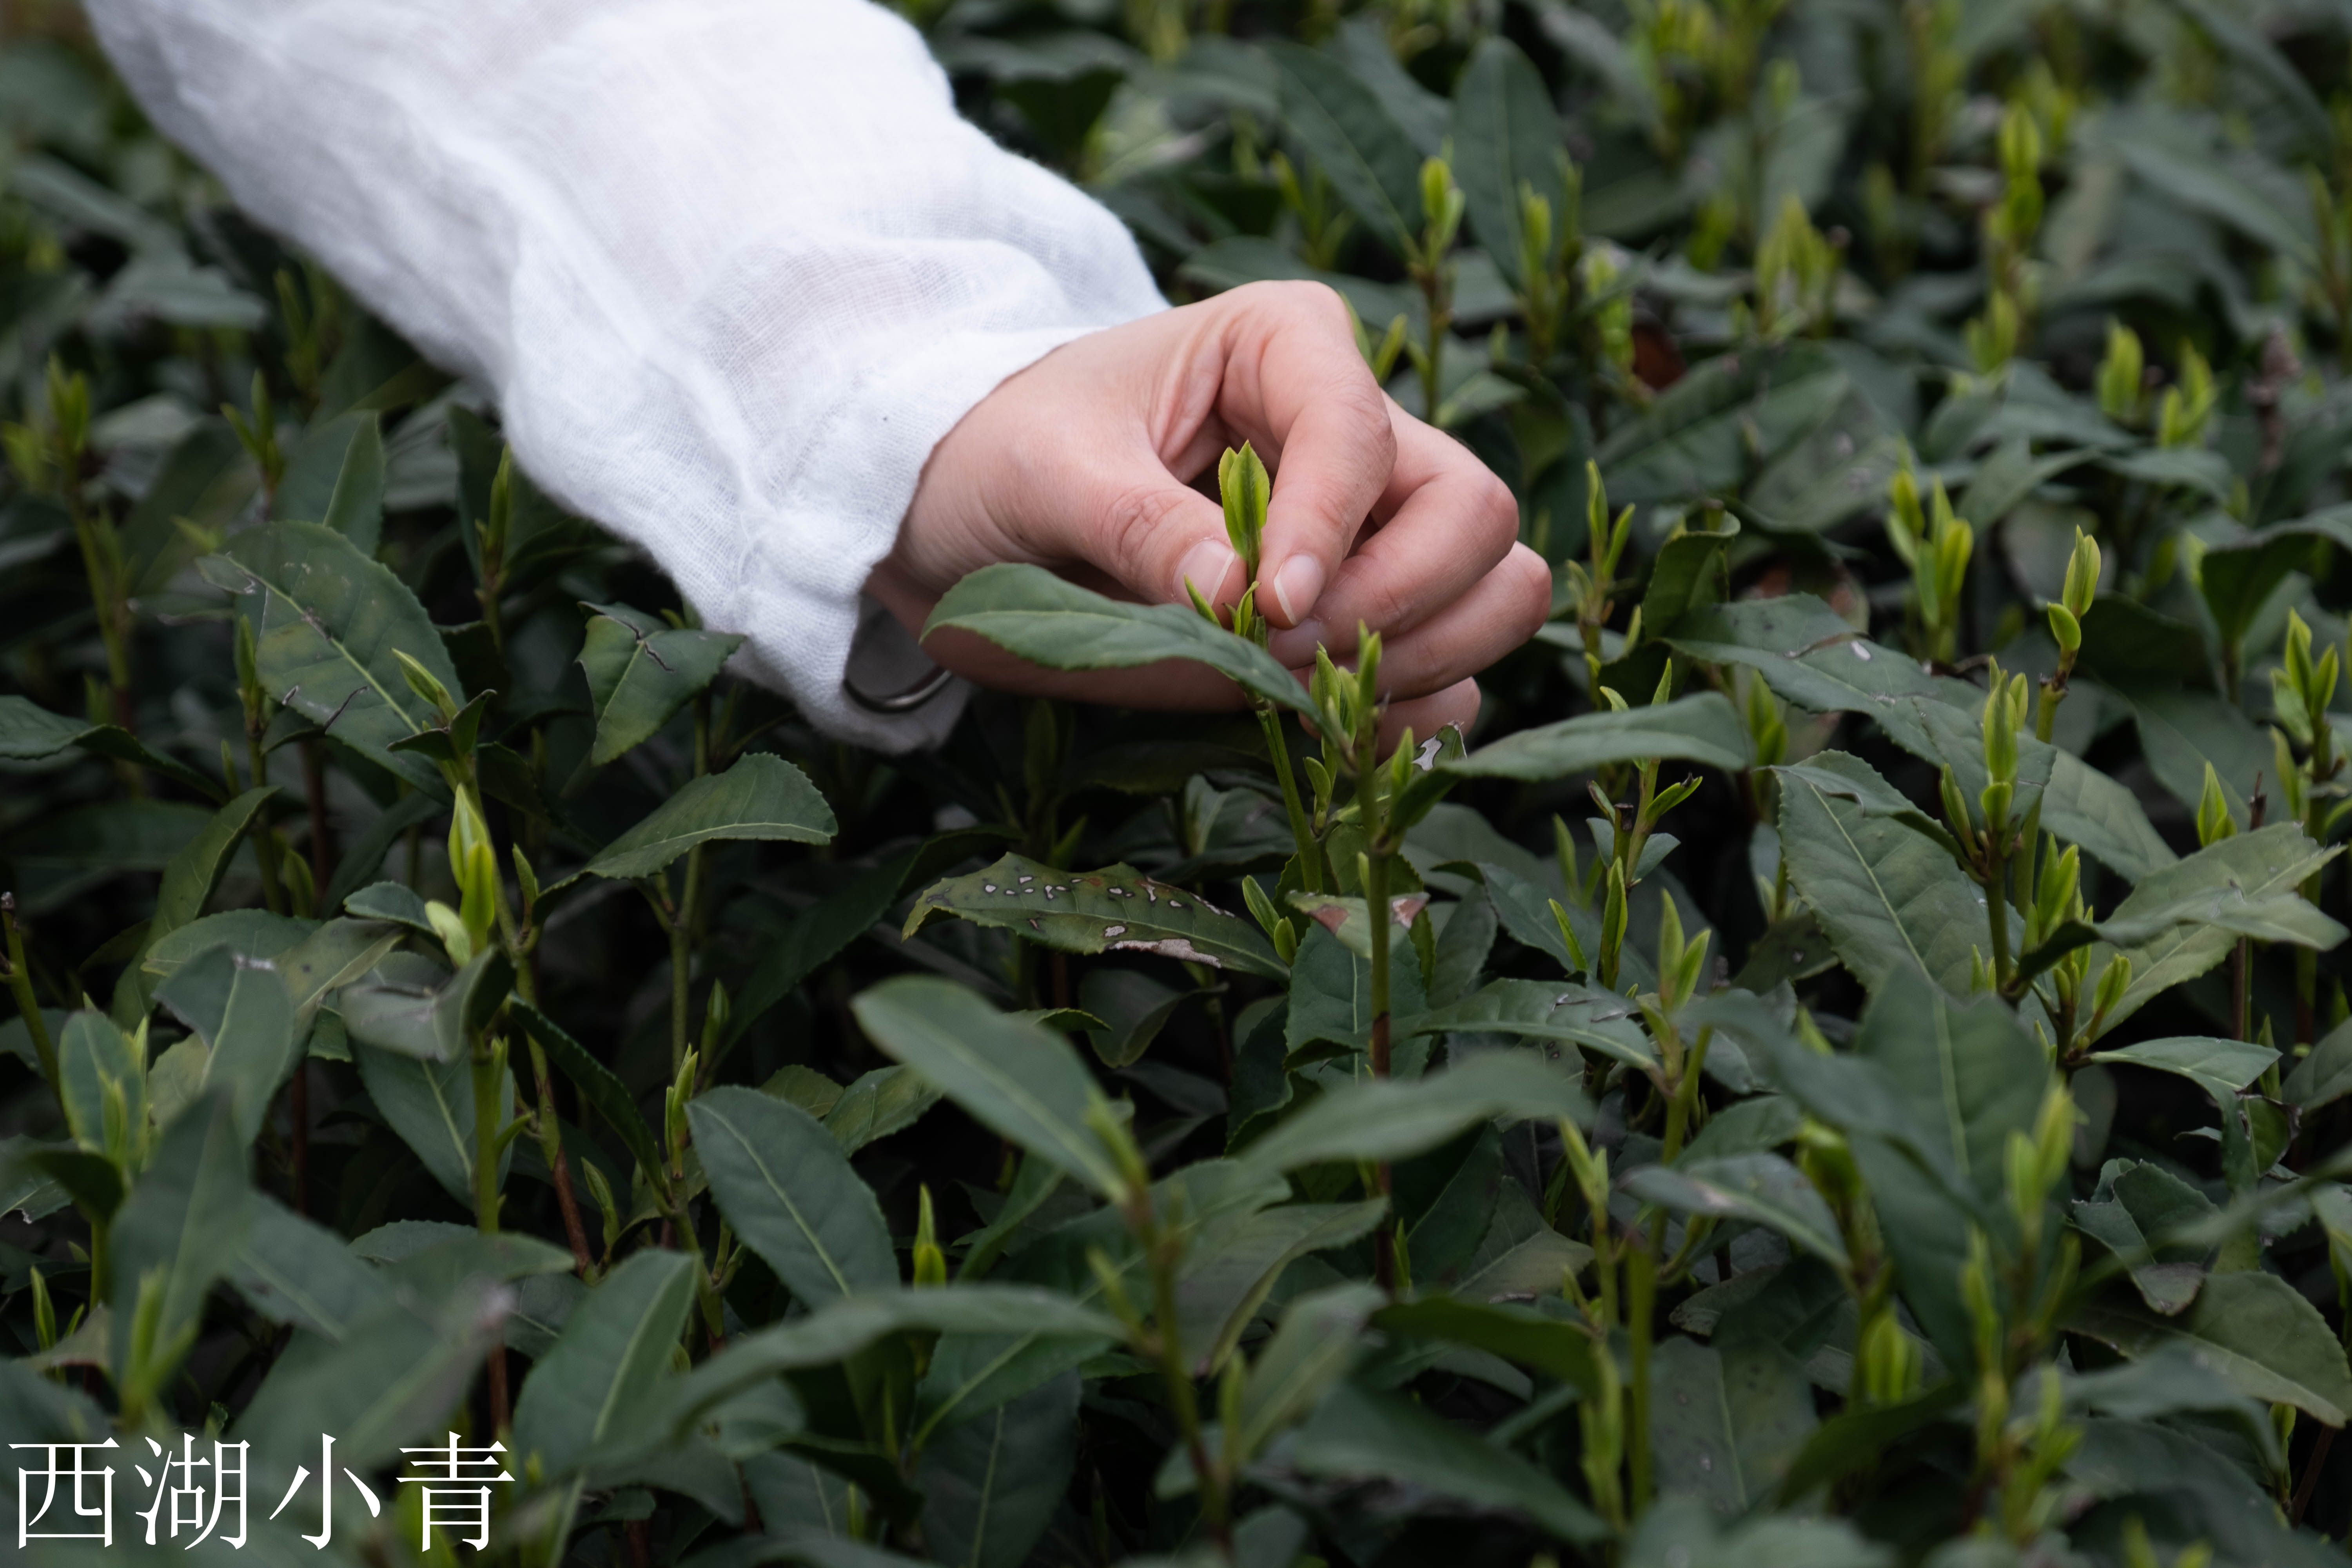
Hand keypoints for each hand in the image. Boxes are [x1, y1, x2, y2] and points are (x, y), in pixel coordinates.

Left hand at [866, 280, 1550, 745]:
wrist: (963, 516)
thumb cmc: (998, 453)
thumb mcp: (1043, 473)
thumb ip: (1139, 527)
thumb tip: (1236, 598)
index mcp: (1286, 347)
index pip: (1361, 435)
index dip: (1330, 529)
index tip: (1270, 606)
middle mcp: (1355, 431)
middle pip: (1475, 513)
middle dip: (1399, 599)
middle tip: (1284, 650)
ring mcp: (1374, 527)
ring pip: (1494, 590)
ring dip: (1420, 659)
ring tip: (1295, 687)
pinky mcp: (1362, 614)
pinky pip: (1450, 673)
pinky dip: (1409, 714)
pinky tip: (1322, 723)